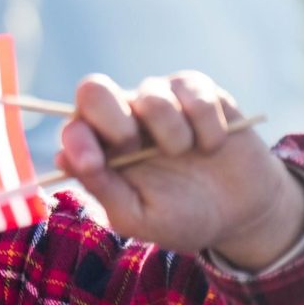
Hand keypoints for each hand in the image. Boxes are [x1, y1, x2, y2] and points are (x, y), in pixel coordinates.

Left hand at [55, 71, 303, 271]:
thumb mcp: (139, 216)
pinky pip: (194, 91)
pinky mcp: (197, 90)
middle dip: (114, 122)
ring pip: (151, 94)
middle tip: (138, 150)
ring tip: (186, 154)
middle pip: (93, 88)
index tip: (94, 163)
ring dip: (172, 133)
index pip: (73, 126)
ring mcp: (158, 99)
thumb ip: (102, 188)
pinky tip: (213, 145)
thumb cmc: (180, 216)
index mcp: (101, 146)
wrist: (240, 214)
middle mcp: (123, 115)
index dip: (78, 140)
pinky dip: (208, 125)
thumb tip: (63, 159)